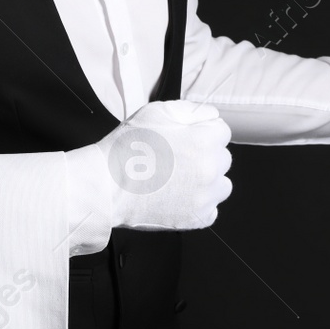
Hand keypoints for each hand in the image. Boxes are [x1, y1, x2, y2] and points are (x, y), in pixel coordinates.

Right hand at [89, 100, 232, 229]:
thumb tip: (210, 116)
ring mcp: (206, 196)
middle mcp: (211, 169)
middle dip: (206, 156)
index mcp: (204, 140)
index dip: (202, 132)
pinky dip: (199, 204)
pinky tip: (178, 197)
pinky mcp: (198, 218)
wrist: (107, 186)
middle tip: (178, 159)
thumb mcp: (157, 111)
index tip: (187, 139)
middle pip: (222, 157)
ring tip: (181, 180)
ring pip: (221, 184)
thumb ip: (191, 110)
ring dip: (208, 181)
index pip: (222, 131)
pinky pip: (211, 209)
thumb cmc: (127, 148)